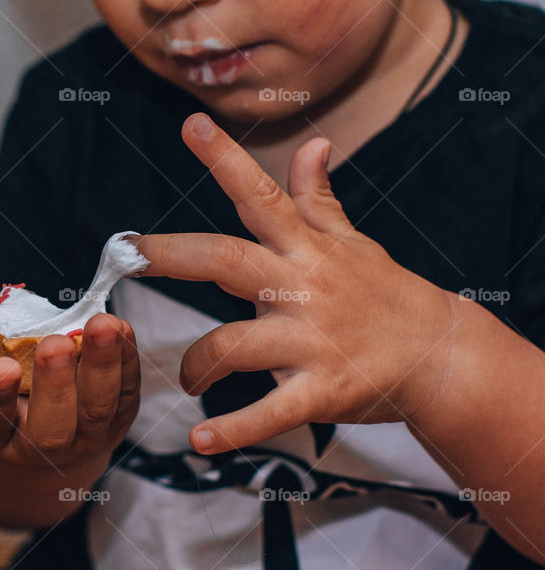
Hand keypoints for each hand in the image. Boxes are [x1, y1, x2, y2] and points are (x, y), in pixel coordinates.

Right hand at [0, 261, 140, 468]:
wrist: (46, 428)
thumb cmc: (3, 384)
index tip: (0, 367)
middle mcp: (37, 448)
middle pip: (49, 428)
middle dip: (55, 386)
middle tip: (54, 344)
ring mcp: (83, 439)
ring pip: (95, 412)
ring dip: (101, 369)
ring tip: (103, 326)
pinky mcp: (118, 420)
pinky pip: (126, 395)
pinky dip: (127, 363)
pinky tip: (122, 330)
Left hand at [134, 113, 456, 454]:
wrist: (439, 355)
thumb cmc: (384, 294)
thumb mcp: (352, 241)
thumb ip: (318, 198)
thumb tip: (312, 143)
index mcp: (307, 249)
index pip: (261, 196)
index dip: (225, 160)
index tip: (190, 125)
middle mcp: (305, 287)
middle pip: (229, 261)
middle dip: (175, 254)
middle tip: (131, 252)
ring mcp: (313, 340)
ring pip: (235, 345)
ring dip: (199, 364)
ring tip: (189, 381)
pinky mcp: (322, 390)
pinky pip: (270, 412)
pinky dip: (234, 430)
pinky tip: (201, 443)